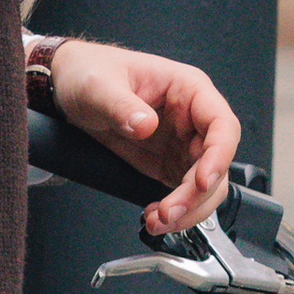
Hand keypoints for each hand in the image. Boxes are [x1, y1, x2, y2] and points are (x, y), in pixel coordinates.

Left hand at [50, 41, 239, 238]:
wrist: (70, 87)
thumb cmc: (91, 72)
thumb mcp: (99, 86)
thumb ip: (121, 105)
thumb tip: (145, 125)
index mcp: (189, 90)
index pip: (222, 125)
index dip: (220, 156)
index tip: (202, 180)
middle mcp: (192, 120)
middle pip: (215, 163)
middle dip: (197, 194)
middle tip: (169, 212)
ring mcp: (181, 145)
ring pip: (204, 185)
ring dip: (188, 209)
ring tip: (158, 220)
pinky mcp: (167, 165)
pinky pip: (182, 193)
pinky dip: (173, 211)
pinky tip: (153, 217)